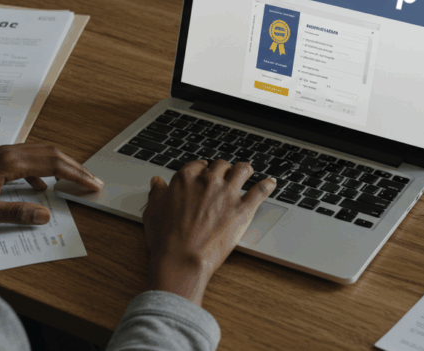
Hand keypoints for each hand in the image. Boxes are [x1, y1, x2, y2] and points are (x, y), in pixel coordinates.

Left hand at [0, 142, 102, 225]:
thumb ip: (17, 213)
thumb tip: (45, 214)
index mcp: (9, 162)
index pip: (54, 164)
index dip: (76, 174)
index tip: (93, 184)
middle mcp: (9, 152)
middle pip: (52, 153)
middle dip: (75, 167)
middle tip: (94, 181)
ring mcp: (3, 154)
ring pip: (42, 153)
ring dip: (62, 166)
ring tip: (76, 180)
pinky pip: (29, 159)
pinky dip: (43, 169)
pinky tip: (41, 187)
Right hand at [142, 159, 276, 305]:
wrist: (182, 259)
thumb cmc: (166, 239)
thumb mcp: (153, 211)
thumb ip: (156, 193)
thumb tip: (157, 182)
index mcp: (185, 178)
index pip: (198, 164)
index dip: (203, 169)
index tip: (205, 174)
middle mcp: (208, 181)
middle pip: (221, 166)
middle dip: (223, 170)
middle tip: (224, 176)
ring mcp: (227, 193)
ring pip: (242, 170)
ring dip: (244, 170)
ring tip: (247, 172)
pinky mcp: (242, 209)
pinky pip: (260, 190)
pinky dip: (267, 185)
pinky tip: (271, 183)